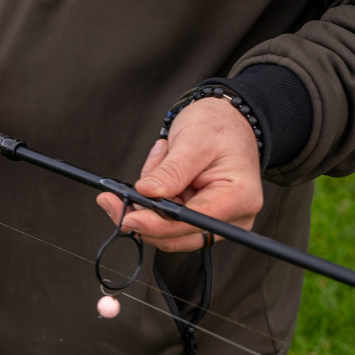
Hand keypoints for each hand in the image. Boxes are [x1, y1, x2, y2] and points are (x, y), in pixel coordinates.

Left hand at [96, 97, 263, 251]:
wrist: (227, 120)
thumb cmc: (218, 126)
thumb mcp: (193, 141)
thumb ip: (171, 171)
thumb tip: (146, 192)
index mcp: (239, 198)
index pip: (192, 221)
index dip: (157, 224)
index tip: (128, 217)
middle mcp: (231, 217)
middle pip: (178, 234)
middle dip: (144, 215)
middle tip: (115, 196)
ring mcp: (215, 221)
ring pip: (166, 230)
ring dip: (148, 202)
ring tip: (158, 160)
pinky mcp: (198, 218)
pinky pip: (166, 219)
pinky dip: (154, 199)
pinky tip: (160, 170)